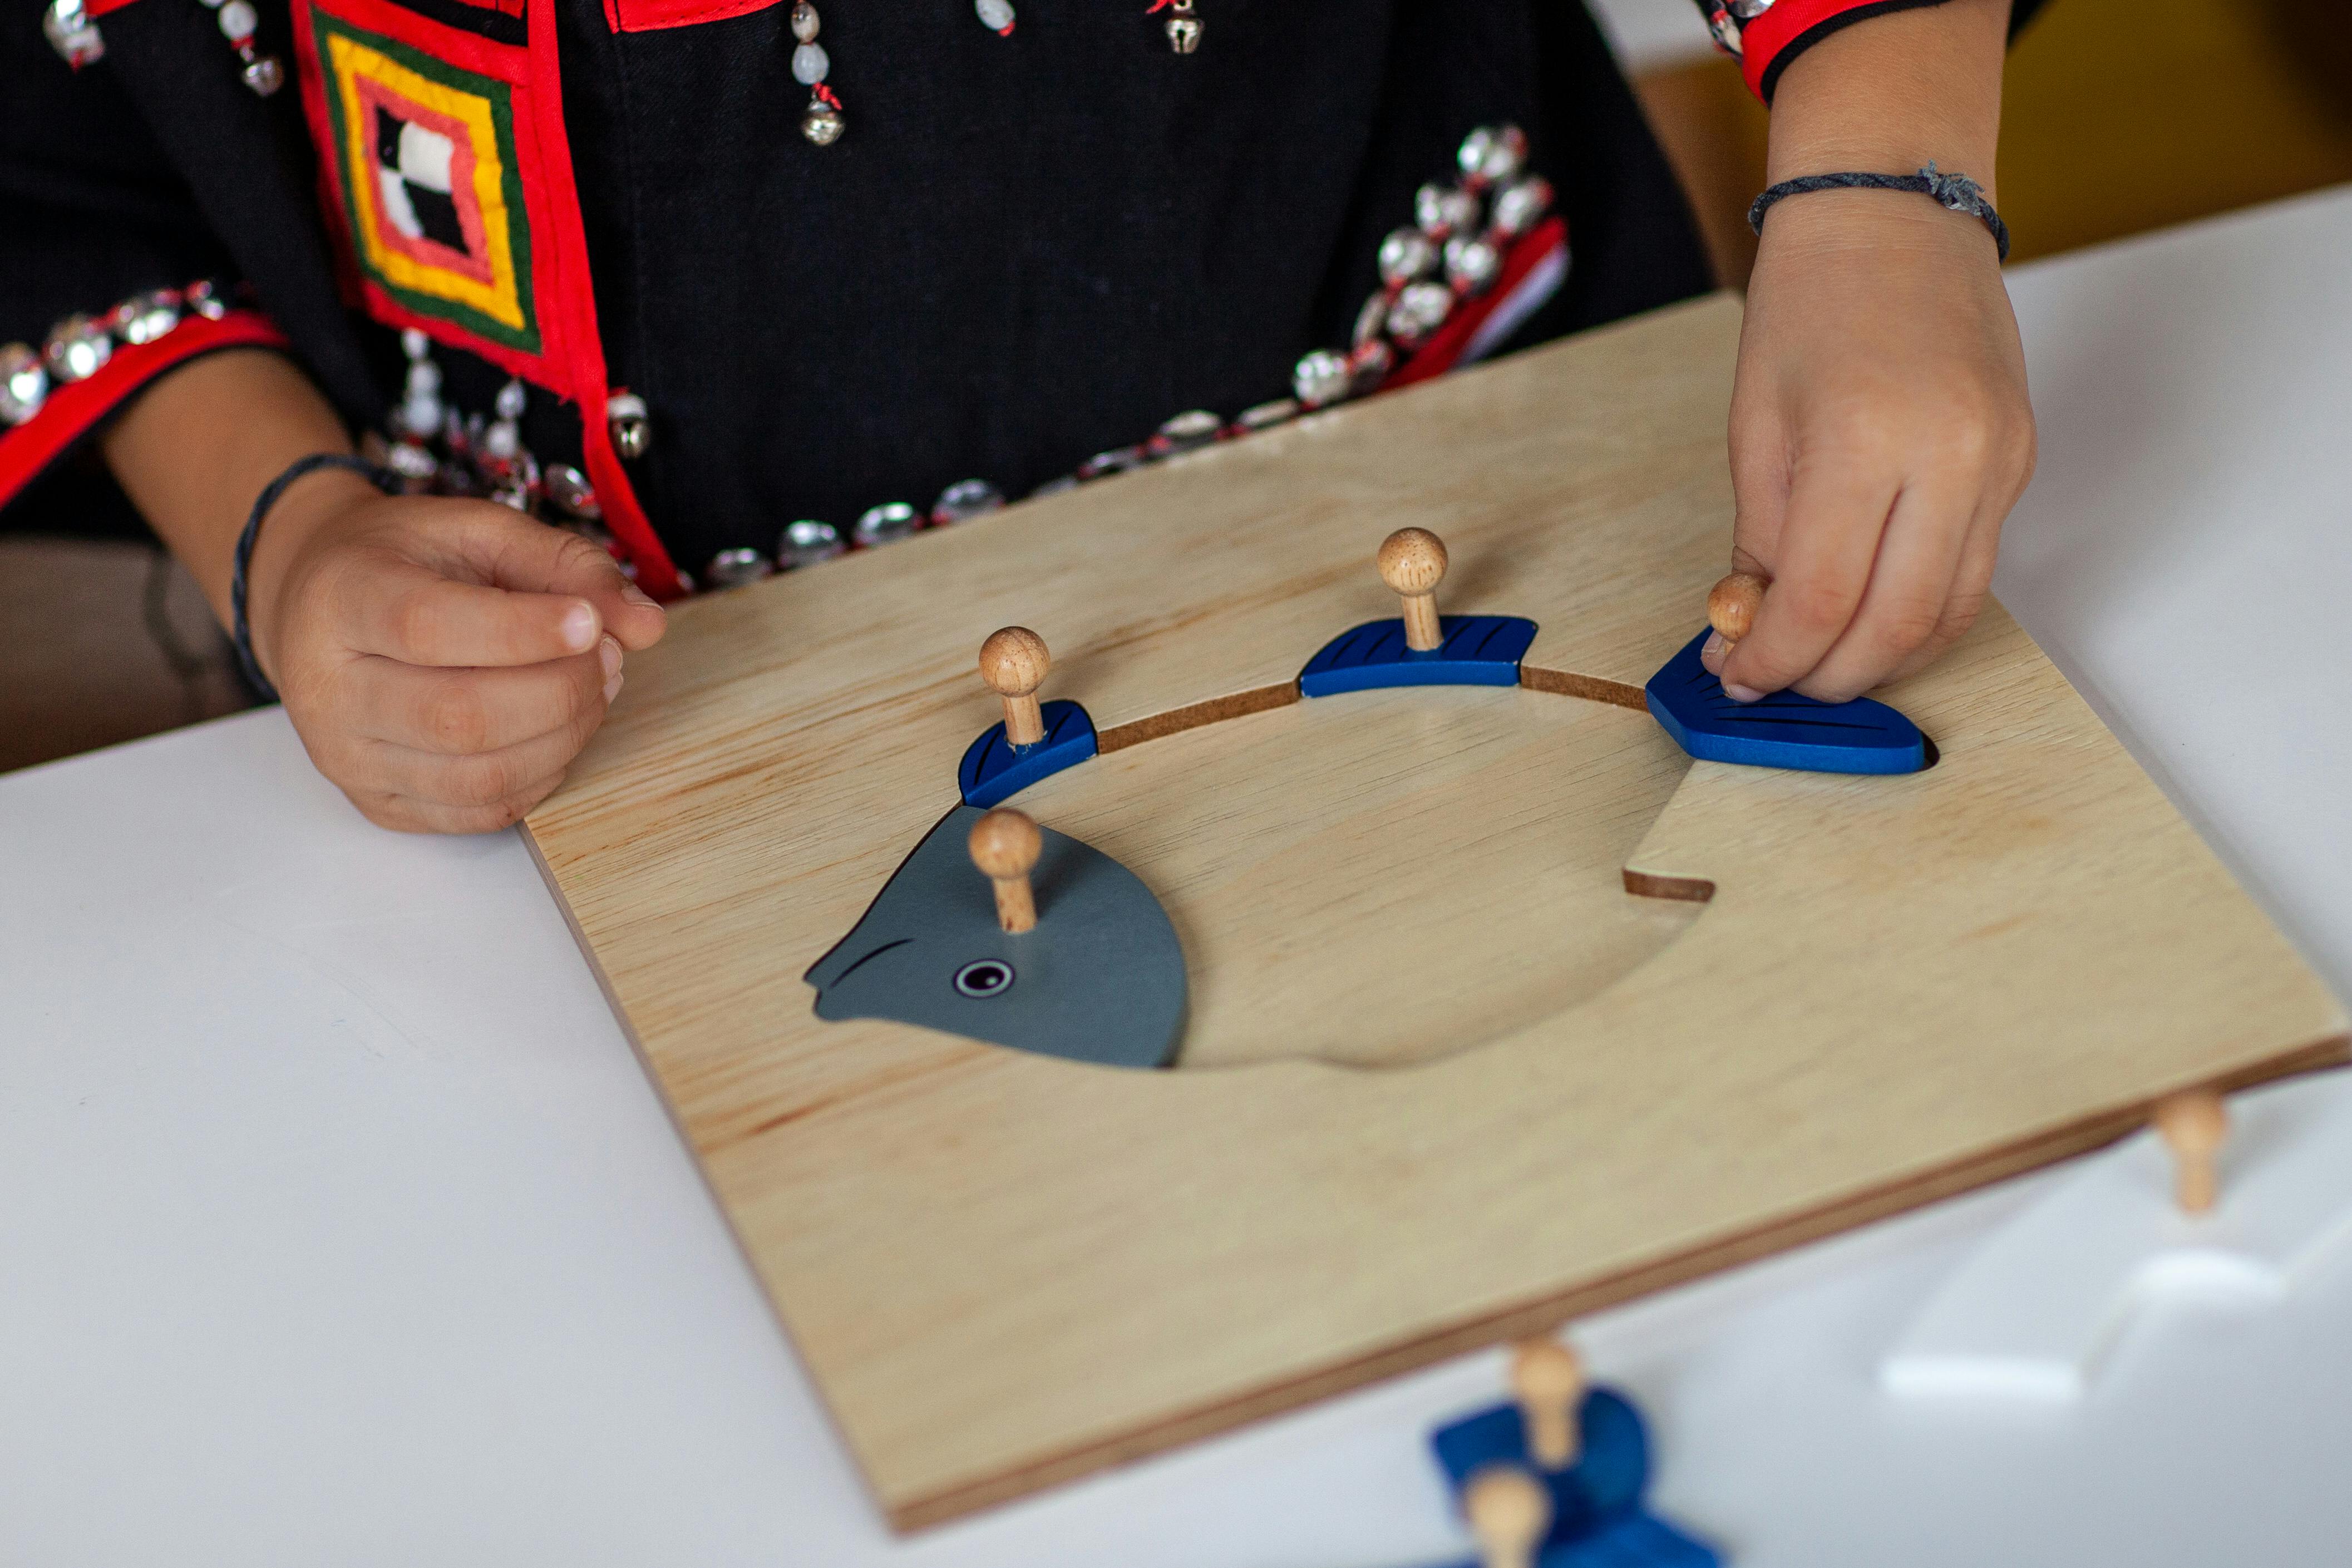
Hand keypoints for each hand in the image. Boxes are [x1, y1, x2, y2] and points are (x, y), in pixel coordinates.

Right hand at [246, 475, 667, 832]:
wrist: (321, 603)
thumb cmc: (405, 560)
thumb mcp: (479, 529)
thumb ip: (566, 564)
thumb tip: (647, 624)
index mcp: (341, 600)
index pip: (429, 630)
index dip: (523, 633)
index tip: (591, 623)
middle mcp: (326, 688)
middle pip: (461, 718)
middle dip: (562, 691)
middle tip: (609, 654)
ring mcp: (348, 757)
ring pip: (479, 777)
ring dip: (565, 737)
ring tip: (595, 686)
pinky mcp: (379, 803)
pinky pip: (480, 811)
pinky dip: (542, 776)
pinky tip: (557, 730)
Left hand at [1704, 190, 2034, 703]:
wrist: (1894, 212)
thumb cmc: (1812, 302)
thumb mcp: (1755, 426)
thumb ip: (1758, 541)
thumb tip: (1749, 630)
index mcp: (1866, 439)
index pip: (1822, 600)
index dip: (1774, 658)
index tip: (1737, 673)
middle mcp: (1952, 457)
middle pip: (1893, 626)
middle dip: (1826, 676)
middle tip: (1774, 681)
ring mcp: (2001, 463)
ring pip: (1946, 614)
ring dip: (1879, 660)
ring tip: (1816, 660)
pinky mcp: (2021, 465)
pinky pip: (1973, 572)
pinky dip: (1919, 615)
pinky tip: (1867, 616)